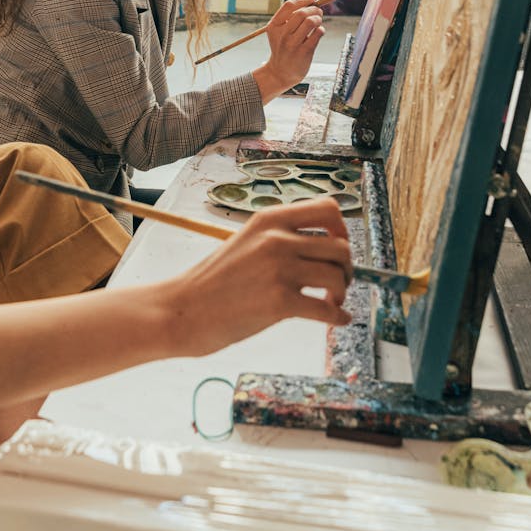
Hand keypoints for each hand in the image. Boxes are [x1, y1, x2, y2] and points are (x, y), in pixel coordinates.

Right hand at [168, 197, 351, 355]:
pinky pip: (327, 310)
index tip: (339, 246)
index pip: (327, 209)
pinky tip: (337, 321)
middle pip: (340, 246)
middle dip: (347, 267)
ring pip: (338, 276)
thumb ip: (280, 238)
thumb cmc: (214, 281)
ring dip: (342, 292)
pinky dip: (338, 318)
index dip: (342, 229)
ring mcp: (279, 269)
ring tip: (331, 302)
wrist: (183, 309)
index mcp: (269, 219)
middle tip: (338, 282)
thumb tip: (323, 248)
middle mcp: (277, 238)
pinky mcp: (279, 302)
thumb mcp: (246, 241)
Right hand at [253, 0, 324, 101]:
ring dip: (318, 19)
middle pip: (302, 12)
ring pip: (311, 21)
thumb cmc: (282, 48)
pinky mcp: (304, 52)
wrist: (280, 72)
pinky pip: (318, 34)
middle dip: (314, 9)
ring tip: (318, 22)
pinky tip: (319, 32)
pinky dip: (321, 30)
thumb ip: (288, 18)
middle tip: (319, 12)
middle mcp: (282, 34)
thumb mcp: (278, 32)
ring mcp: (293, 44)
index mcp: (274, 26)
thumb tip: (310, 3)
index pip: (289, 5)